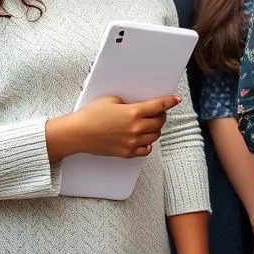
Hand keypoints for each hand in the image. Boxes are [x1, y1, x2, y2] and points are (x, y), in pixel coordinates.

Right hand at [63, 95, 179, 158]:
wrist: (77, 134)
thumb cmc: (91, 115)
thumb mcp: (112, 100)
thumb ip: (130, 102)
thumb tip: (141, 104)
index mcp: (133, 112)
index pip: (159, 106)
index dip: (170, 102)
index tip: (176, 100)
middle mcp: (135, 128)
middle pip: (159, 122)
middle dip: (161, 115)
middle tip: (157, 112)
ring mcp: (132, 142)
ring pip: (155, 136)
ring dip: (155, 129)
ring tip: (148, 124)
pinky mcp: (126, 153)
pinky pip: (146, 150)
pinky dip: (147, 144)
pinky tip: (143, 138)